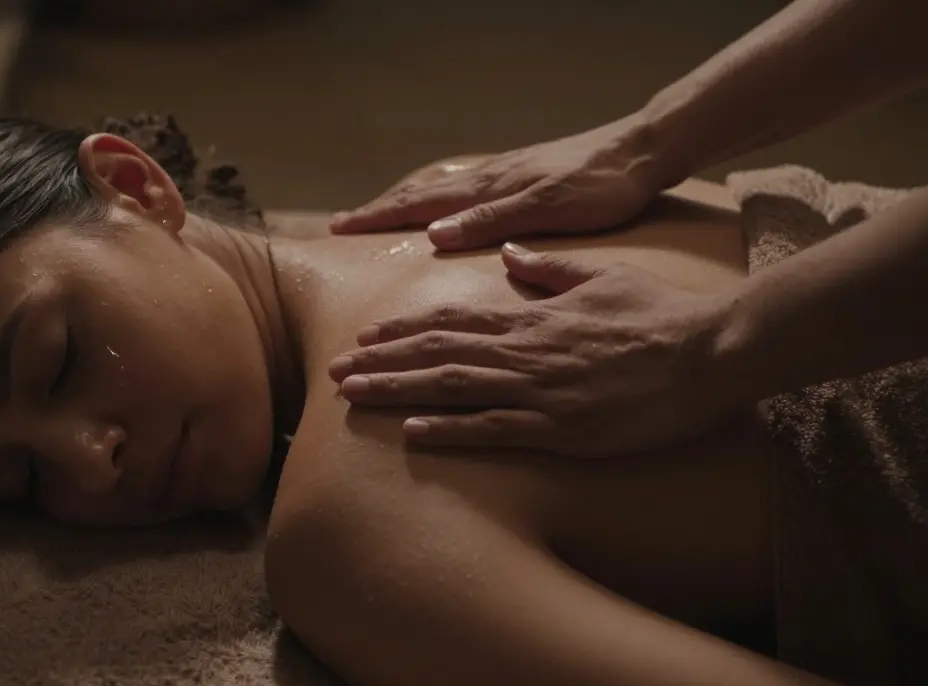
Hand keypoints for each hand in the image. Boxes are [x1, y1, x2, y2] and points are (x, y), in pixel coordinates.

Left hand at [327, 244, 740, 457]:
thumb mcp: (600, 277)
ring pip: (452, 387)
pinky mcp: (562, 426)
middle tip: (333, 369)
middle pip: (436, 353)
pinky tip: (413, 432)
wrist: (710, 350)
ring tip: (352, 394)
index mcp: (531, 318)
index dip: (402, 330)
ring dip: (397, 390)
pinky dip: (451, 429)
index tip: (365, 335)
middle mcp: (525, 352)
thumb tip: (509, 258)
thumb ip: (549, 270)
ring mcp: (540, 390)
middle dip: (380, 361)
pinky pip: (495, 429)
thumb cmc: (661, 314)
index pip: (451, 321)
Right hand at [329, 117, 667, 250]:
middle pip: (421, 193)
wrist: (643, 152)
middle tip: (341, 224)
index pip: (420, 205)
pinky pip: (463, 186)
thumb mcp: (547, 210)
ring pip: (440, 188)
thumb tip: (434, 236)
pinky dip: (435, 196)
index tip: (339, 229)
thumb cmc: (601, 188)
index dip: (378, 218)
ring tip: (377, 211)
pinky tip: (441, 202)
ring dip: (403, 201)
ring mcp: (504, 174)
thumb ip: (491, 222)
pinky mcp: (522, 175)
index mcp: (490, 189)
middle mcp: (490, 178)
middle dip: (379, 209)